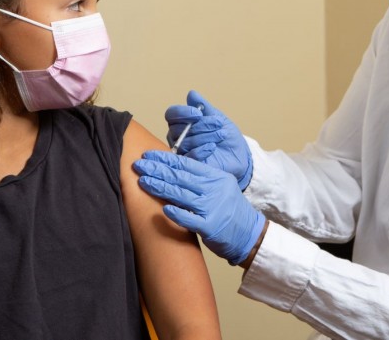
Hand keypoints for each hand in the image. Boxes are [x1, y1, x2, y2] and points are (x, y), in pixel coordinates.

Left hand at [133, 150, 265, 265]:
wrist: (249, 234)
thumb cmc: (229, 210)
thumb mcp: (220, 186)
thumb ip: (200, 178)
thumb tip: (172, 168)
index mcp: (216, 177)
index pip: (186, 164)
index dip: (165, 159)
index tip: (148, 155)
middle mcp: (214, 189)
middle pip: (180, 177)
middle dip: (157, 170)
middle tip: (138, 165)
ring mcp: (212, 208)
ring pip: (181, 194)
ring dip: (160, 187)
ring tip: (143, 181)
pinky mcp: (210, 227)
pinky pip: (190, 219)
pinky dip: (176, 213)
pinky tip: (162, 209)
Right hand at [165, 90, 253, 189]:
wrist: (238, 154)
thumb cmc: (226, 135)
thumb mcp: (217, 117)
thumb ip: (204, 106)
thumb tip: (192, 93)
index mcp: (182, 122)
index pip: (171, 114)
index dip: (182, 112)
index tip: (199, 113)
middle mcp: (178, 136)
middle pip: (178, 128)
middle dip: (200, 125)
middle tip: (218, 124)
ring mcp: (182, 151)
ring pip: (184, 142)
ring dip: (204, 136)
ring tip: (220, 135)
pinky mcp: (189, 164)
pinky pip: (189, 157)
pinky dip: (201, 150)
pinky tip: (212, 147)